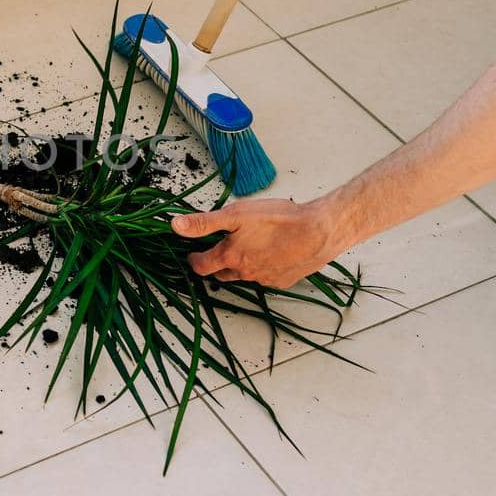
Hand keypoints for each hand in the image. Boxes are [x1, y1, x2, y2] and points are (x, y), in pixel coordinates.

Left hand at [171, 198, 342, 289]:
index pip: (201, 266)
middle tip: (218, 249)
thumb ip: (204, 222)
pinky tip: (272, 252)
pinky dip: (264, 266)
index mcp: (230, 256)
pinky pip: (266, 277)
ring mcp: (265, 279)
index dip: (194, 259)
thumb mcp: (236, 214)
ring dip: (241, 265)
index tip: (193, 254)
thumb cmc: (280, 220)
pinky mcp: (283, 280)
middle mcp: (245, 273)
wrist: (319, 232)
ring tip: (248, 247)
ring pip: (245, 275)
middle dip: (216, 264)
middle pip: (222, 274)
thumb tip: (176, 226)